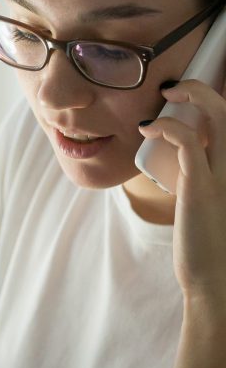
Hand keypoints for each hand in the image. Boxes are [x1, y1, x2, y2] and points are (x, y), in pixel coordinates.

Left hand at [138, 79, 225, 302]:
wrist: (215, 279)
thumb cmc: (209, 242)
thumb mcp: (211, 200)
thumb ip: (202, 174)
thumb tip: (182, 155)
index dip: (215, 102)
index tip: (189, 97)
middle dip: (204, 89)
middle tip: (176, 87)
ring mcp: (225, 174)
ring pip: (219, 116)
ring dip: (192, 95)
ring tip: (167, 95)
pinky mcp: (202, 186)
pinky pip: (186, 141)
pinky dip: (166, 126)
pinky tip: (149, 129)